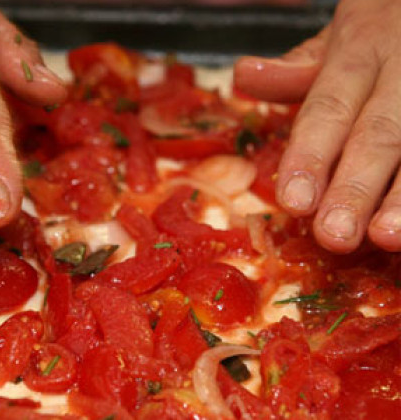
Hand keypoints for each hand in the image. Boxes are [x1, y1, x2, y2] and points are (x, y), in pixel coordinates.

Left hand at [234, 0, 400, 252]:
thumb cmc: (385, 32)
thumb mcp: (344, 35)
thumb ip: (299, 67)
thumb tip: (242, 74)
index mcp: (362, 48)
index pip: (329, 107)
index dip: (311, 156)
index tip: (294, 202)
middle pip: (378, 135)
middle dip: (355, 188)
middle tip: (334, 236)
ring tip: (386, 237)